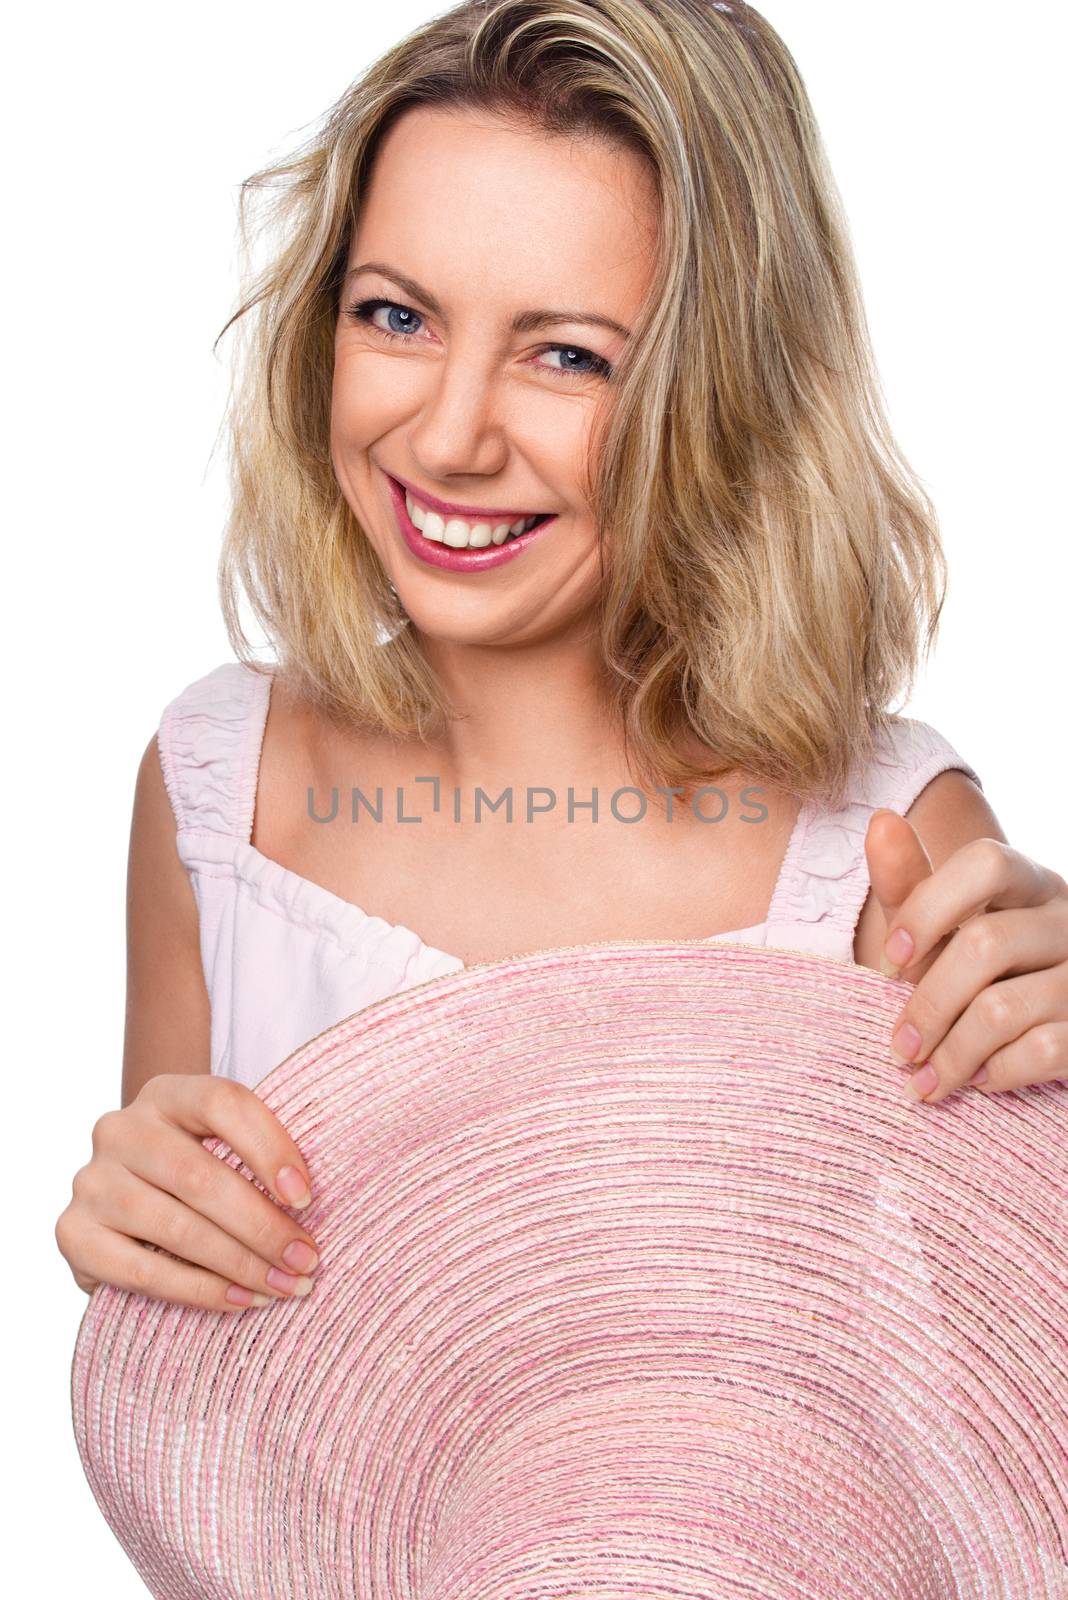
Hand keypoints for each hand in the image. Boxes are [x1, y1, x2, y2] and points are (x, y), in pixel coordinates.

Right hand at [55, 1074, 320, 1310]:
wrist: (128, 1211)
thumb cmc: (198, 1176)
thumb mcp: (223, 1148)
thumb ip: (258, 1158)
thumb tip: (309, 1202)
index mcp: (166, 1094)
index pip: (221, 1103)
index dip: (268, 1147)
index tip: (305, 1197)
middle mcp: (120, 1129)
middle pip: (198, 1175)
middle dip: (261, 1225)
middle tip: (305, 1260)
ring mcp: (91, 1181)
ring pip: (174, 1227)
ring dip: (239, 1264)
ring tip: (283, 1287)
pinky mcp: (73, 1234)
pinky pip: (142, 1271)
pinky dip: (198, 1291)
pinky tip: (240, 1300)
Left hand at [865, 809, 1067, 1102]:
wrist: (1032, 1037)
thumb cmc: (971, 975)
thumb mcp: (936, 930)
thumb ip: (907, 884)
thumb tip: (880, 820)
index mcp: (1028, 883)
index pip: (987, 863)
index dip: (931, 906)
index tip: (890, 956)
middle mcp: (1066, 920)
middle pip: (985, 944)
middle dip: (929, 1003)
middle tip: (899, 1047)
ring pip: (1004, 1008)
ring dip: (951, 1054)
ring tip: (923, 1080)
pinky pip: (1041, 1051)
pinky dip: (997, 1073)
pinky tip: (977, 1081)